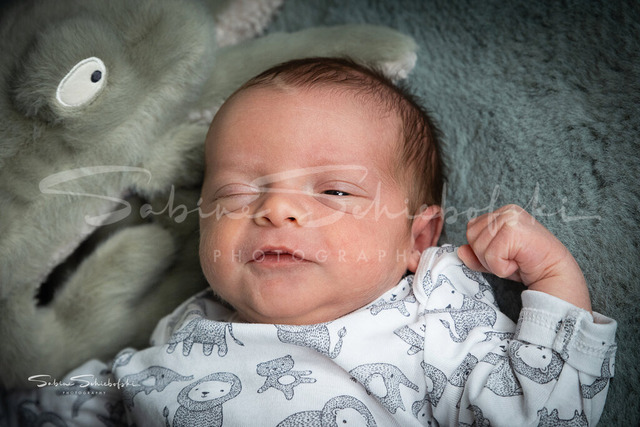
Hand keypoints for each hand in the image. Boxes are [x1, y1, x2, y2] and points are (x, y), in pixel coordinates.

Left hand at [457, 204, 591, 311]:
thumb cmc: (526, 264)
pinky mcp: (513, 230)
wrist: (553, 273)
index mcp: (501, 213)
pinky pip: (491, 255)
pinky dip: (501, 267)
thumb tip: (460, 250)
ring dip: (495, 263)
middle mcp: (506, 211)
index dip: (483, 249)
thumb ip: (475, 255)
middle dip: (487, 256)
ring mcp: (510, 218)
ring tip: (515, 260)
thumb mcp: (494, 259)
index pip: (471, 230)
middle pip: (472, 237)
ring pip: (479, 247)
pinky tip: (518, 263)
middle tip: (511, 258)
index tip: (506, 254)